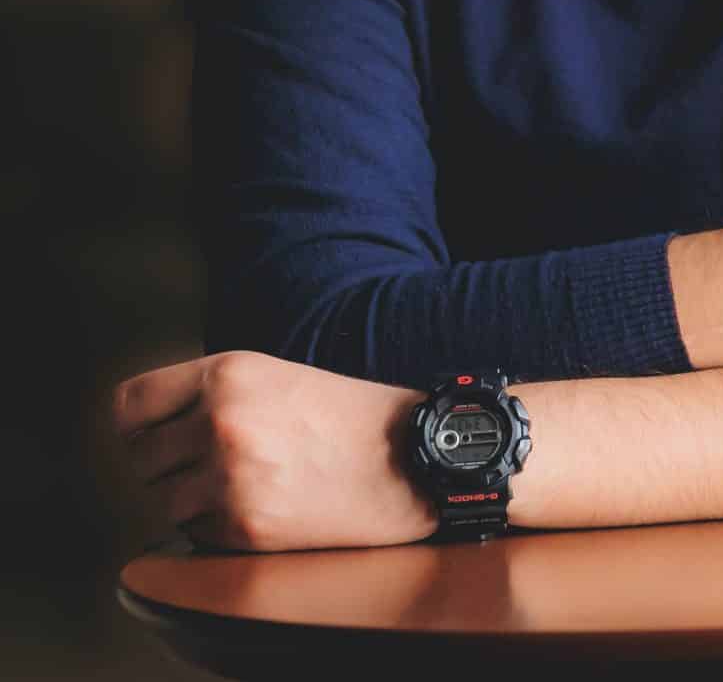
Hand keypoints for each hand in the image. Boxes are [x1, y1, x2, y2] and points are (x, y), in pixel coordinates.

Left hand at [105, 350, 435, 551]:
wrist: (411, 458)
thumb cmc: (346, 417)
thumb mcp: (274, 376)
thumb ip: (208, 394)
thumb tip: (140, 433)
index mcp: (229, 374)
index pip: (129, 405)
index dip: (140, 423)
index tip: (159, 433)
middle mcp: (222, 422)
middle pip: (141, 457)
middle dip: (172, 464)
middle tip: (220, 463)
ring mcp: (230, 477)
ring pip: (164, 499)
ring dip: (194, 499)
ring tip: (248, 484)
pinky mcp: (244, 526)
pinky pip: (194, 531)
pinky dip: (218, 526)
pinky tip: (266, 506)